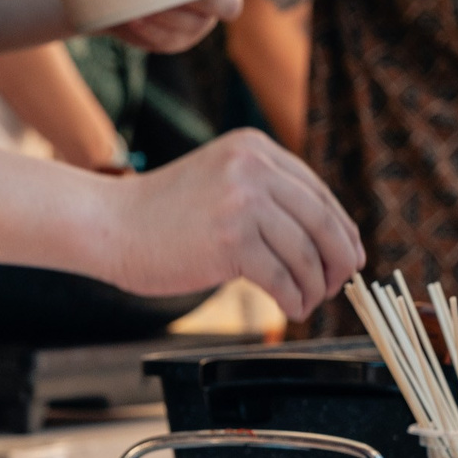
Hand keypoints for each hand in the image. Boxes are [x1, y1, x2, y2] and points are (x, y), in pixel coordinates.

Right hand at [95, 129, 362, 320]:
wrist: (108, 224)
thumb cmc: (160, 214)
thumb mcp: (219, 180)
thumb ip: (265, 192)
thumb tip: (325, 236)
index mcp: (254, 148)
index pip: (319, 193)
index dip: (342, 230)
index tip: (348, 257)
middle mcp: (253, 167)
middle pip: (323, 222)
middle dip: (337, 262)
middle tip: (336, 287)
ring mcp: (242, 201)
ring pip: (306, 254)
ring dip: (314, 287)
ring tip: (307, 303)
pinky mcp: (231, 239)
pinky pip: (282, 278)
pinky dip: (293, 300)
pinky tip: (290, 309)